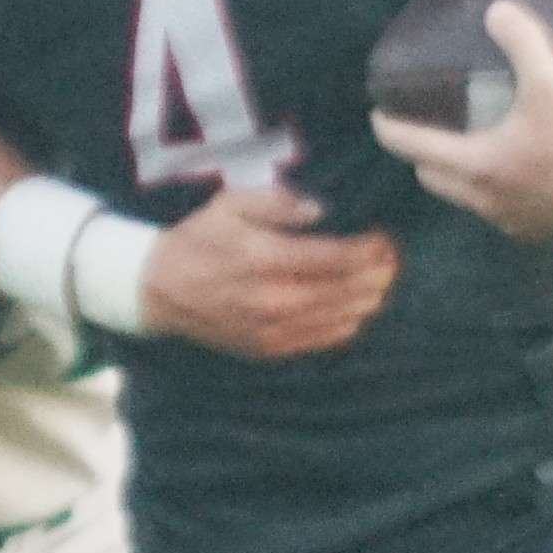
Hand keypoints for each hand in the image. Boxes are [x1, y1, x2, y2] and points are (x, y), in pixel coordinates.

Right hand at [141, 181, 398, 359]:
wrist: (159, 290)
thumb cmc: (198, 239)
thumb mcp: (230, 204)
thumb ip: (278, 203)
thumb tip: (320, 211)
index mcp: (265, 258)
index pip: (335, 257)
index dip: (369, 250)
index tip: (385, 239)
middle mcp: (273, 298)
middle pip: (345, 290)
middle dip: (377, 274)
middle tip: (393, 260)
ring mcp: (271, 329)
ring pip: (338, 318)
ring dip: (368, 300)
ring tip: (383, 282)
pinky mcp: (268, 349)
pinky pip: (320, 340)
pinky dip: (346, 325)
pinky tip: (358, 310)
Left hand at [372, 0, 552, 242]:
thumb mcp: (552, 80)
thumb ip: (521, 41)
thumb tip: (497, 10)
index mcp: (478, 165)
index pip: (415, 147)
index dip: (390, 130)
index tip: (378, 117)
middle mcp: (486, 202)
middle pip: (434, 179)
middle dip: (423, 156)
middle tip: (429, 129)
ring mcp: (514, 222)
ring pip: (468, 199)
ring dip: (462, 176)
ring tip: (475, 148)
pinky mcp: (543, 232)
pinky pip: (502, 211)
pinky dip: (496, 192)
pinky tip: (520, 172)